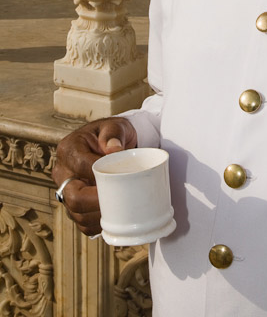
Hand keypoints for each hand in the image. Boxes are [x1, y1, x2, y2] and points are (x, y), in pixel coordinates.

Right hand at [52, 117, 136, 235]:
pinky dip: (96, 224)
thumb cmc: (112, 134)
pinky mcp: (72, 204)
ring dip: (97, 216)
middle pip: (73, 196)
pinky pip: (81, 221)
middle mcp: (62, 171)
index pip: (81, 167)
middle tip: (119, 202)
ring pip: (76, 212)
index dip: (100, 177)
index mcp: (68, 149)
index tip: (120, 182)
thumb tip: (114, 149)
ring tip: (119, 211)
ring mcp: (65, 189)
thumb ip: (114, 134)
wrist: (112, 143)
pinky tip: (111, 220)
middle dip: (96, 202)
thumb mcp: (115, 126)